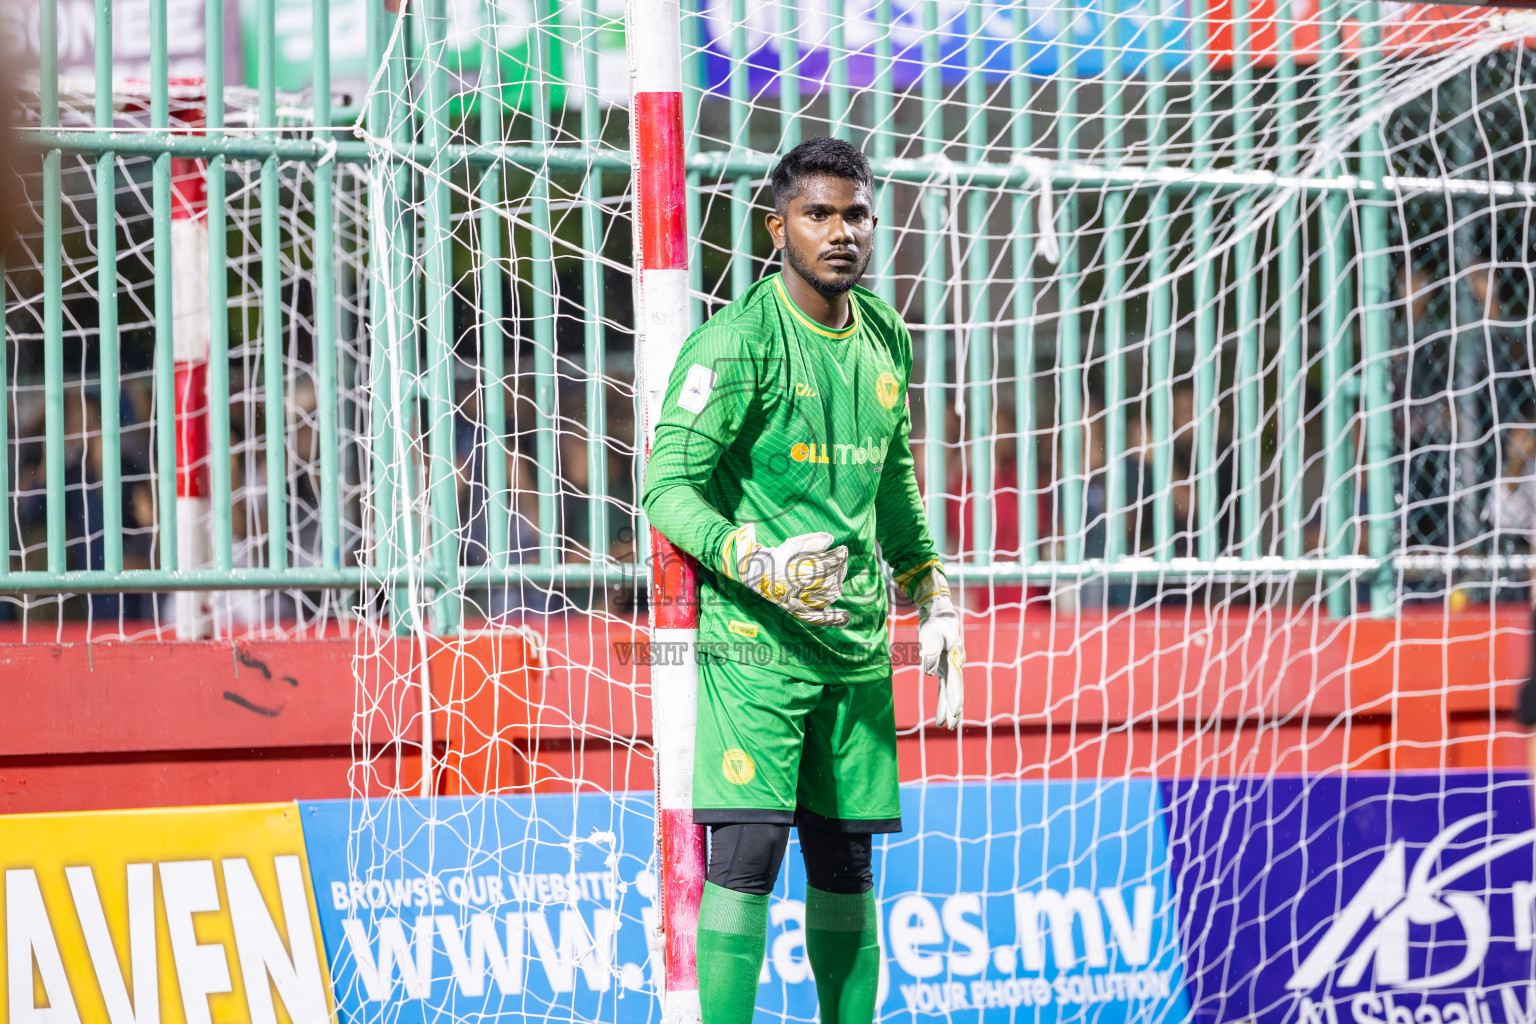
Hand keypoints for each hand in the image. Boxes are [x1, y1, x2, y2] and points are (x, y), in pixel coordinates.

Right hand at [724, 524, 849, 626]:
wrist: (750, 578)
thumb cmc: (768, 560)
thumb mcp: (785, 547)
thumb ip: (807, 542)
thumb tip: (830, 538)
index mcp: (792, 574)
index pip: (823, 566)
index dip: (837, 558)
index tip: (844, 550)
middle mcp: (795, 591)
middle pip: (827, 581)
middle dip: (839, 569)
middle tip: (842, 560)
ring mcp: (797, 604)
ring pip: (826, 597)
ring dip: (837, 586)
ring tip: (841, 576)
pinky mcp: (797, 612)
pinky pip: (816, 618)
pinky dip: (832, 618)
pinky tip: (845, 617)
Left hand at [915, 571, 963, 729]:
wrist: (941, 614)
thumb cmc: (936, 624)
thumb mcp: (932, 636)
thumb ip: (931, 653)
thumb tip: (928, 673)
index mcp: (954, 661)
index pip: (955, 685)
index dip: (954, 701)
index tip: (953, 715)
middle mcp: (955, 667)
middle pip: (956, 692)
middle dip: (954, 710)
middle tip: (951, 726)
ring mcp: (950, 668)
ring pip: (951, 692)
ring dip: (949, 708)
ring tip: (946, 725)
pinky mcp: (944, 668)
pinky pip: (944, 688)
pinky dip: (943, 700)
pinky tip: (941, 713)